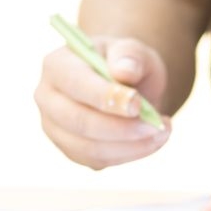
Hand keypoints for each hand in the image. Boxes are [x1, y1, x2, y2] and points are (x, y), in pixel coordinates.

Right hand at [34, 37, 171, 168]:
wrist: (125, 84)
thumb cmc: (125, 63)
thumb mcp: (133, 50)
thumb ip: (130, 54)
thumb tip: (124, 72)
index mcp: (57, 64)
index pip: (75, 83)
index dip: (105, 96)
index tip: (137, 104)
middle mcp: (48, 99)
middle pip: (78, 121)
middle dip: (120, 128)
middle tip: (156, 125)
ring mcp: (56, 129)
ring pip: (88, 148)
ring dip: (130, 146)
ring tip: (162, 131)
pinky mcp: (72, 150)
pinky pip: (99, 160)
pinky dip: (129, 154)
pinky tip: (152, 140)